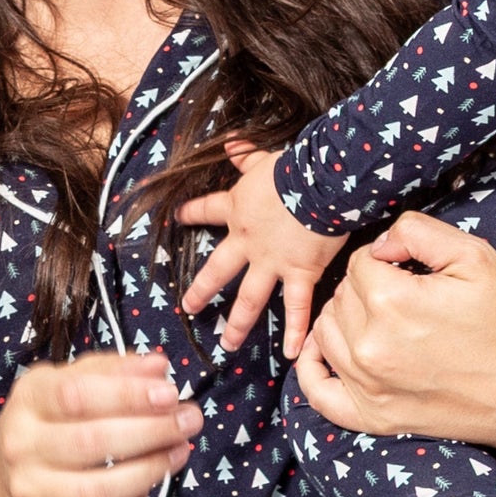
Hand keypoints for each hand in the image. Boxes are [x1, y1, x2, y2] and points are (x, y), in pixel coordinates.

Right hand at [0, 352, 201, 496]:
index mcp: (29, 400)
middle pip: (91, 443)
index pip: (75, 395)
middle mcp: (22, 447)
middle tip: (189, 421)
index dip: (127, 395)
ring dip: (148, 472)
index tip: (170, 394)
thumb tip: (159, 367)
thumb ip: (113, 370)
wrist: (2, 477)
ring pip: (96, 492)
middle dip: (151, 432)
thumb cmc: (49, 419)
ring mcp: (31, 493)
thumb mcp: (69, 380)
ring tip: (178, 452)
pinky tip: (148, 492)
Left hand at [172, 140, 340, 353]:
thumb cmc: (292, 170)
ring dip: (238, 323)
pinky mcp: (300, 273)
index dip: (192, 214)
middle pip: (218, 270)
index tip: (178, 217)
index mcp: (238, 211)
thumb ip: (246, 155)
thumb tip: (231, 142)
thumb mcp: (264, 160)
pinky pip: (298, 307)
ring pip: (249, 299)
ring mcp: (272, 262)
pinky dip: (298, 331)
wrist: (317, 186)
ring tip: (227, 343)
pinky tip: (294, 354)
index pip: (207, 211)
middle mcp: (248, 242)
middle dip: (201, 290)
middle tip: (189, 307)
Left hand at [292, 213, 495, 460]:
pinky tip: (327, 354)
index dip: (384, 261)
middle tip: (405, 298)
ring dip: (345, 320)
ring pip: (325, 333)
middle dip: (366, 289)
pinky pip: (318, 393)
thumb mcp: (474, 256)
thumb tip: (380, 244)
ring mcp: (368, 386)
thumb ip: (417, 231)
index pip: (359, 263)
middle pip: (339, 296)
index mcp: (391, 302)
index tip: (411, 272)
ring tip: (380, 320)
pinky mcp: (371, 417)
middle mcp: (370, 347)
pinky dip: (314, 370)